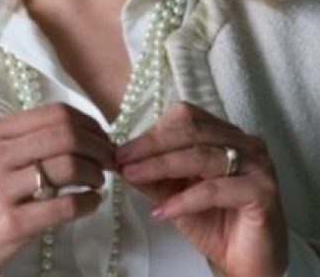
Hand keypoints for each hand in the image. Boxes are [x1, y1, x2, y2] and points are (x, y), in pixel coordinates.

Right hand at [0, 102, 114, 276]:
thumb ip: (27, 138)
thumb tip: (81, 128)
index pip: (54, 114)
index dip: (88, 123)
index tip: (102, 136)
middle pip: (65, 135)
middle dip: (98, 146)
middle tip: (109, 159)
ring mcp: (2, 189)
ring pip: (68, 166)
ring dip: (95, 173)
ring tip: (98, 180)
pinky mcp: (11, 223)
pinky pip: (64, 206)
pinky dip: (88, 202)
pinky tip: (91, 202)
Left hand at [117, 101, 287, 276]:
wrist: (246, 262)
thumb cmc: (210, 221)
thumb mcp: (172, 192)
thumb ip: (151, 173)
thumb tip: (119, 158)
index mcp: (223, 133)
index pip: (185, 118)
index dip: (152, 132)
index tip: (122, 150)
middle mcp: (244, 141)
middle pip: (190, 132)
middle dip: (151, 146)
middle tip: (121, 159)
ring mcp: (257, 163)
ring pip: (200, 156)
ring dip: (160, 166)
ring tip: (133, 177)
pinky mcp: (262, 190)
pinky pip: (214, 189)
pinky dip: (183, 199)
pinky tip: (161, 211)